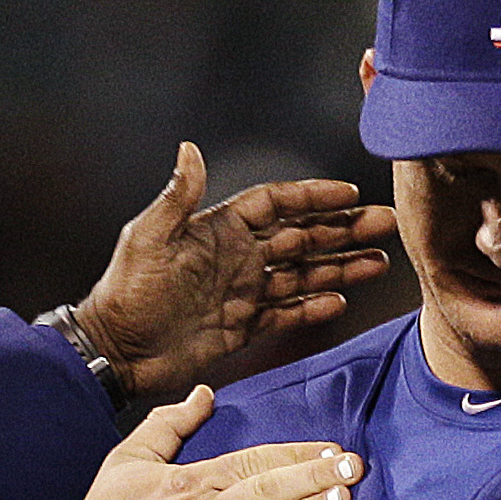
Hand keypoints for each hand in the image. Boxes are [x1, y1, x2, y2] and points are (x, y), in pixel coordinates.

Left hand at [76, 144, 396, 399]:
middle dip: (344, 229)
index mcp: (219, 229)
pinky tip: (340, 301)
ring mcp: (242, 293)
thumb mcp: (147, 238)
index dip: (313, 196)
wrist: (115, 350)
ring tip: (378, 262)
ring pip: (302, 274)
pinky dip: (312, 308)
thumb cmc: (125, 291)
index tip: (350, 192)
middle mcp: (237, 257)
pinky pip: (285, 314)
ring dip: (340, 267)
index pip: (277, 204)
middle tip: (385, 223)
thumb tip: (188, 149)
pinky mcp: (241, 328)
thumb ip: (177, 198)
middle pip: (302, 236)